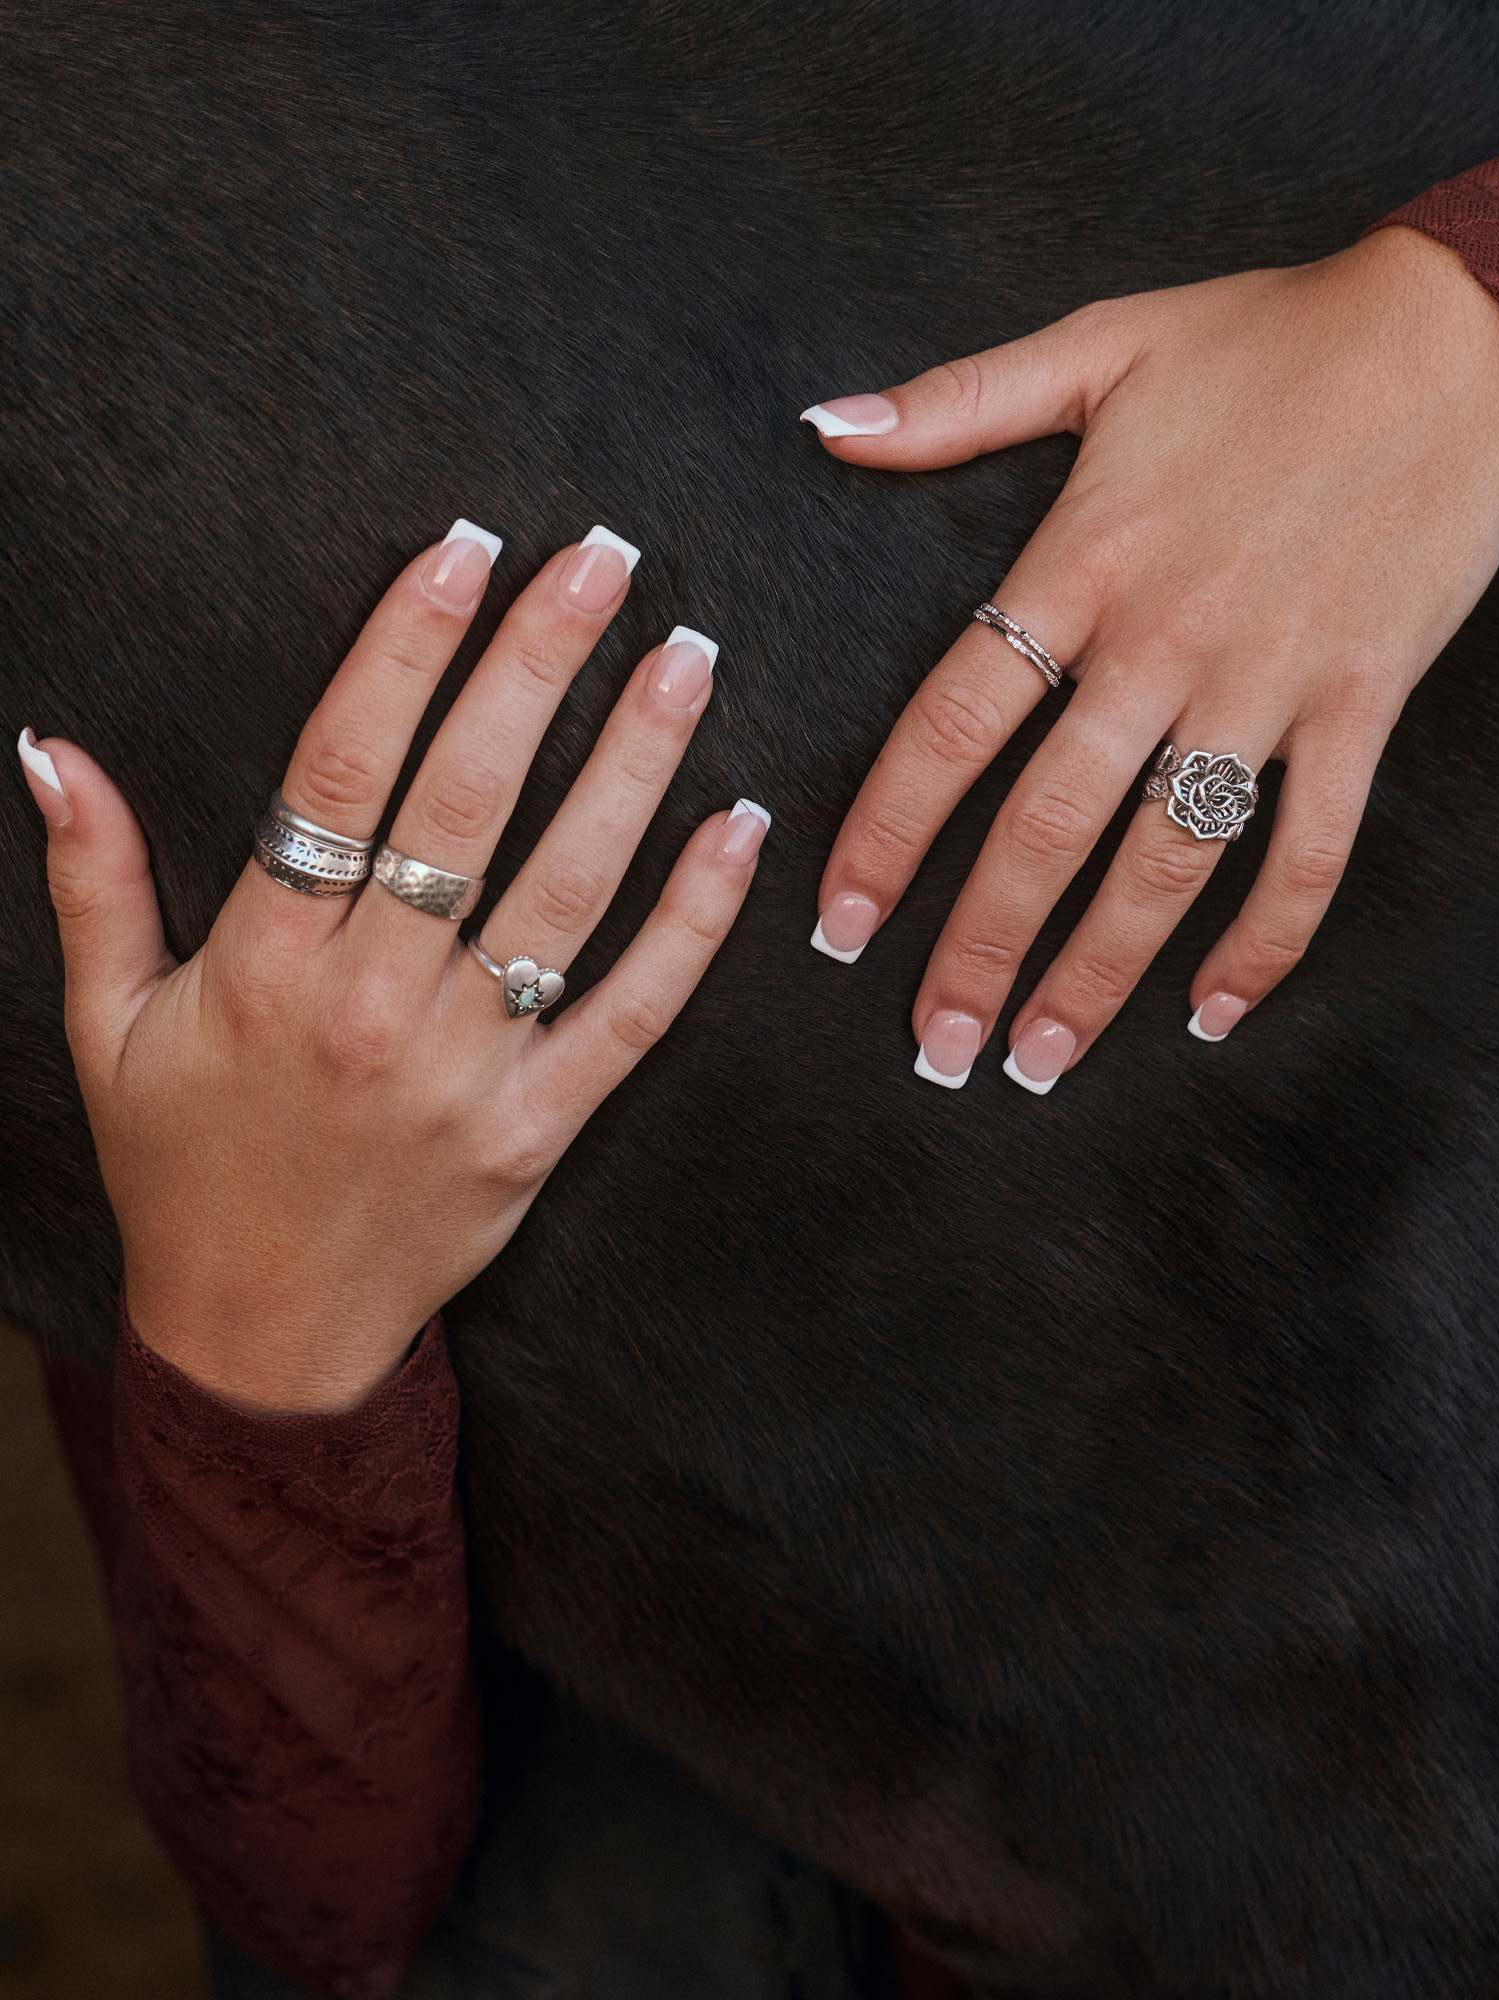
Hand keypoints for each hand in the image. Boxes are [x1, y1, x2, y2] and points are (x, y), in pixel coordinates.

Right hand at [19, 524, 765, 1408]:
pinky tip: (740, 828)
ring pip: (569, 887)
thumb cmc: (184, 1168)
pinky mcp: (542, 1126)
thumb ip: (94, 882)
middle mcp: (377, 1002)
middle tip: (604, 557)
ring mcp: (471, 1067)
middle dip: (540, 664)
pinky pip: (634, 1011)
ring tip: (687, 656)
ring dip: (634, 763)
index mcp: (269, 961)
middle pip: (470, 799)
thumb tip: (52, 749)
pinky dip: (694, 921)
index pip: (344, 766)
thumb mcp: (108, 1027)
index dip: (407, 646)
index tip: (464, 550)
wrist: (261, 1333)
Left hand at [803, 225, 1498, 1087]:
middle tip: (936, 1046)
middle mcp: (1164, 642)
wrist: (1454, 335)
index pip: (953, 724)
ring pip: (1166, 863)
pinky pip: (1309, 851)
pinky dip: (1267, 941)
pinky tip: (1215, 1013)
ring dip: (1099, 974)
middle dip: (980, 948)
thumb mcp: (1097, 343)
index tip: (843, 925)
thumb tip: (829, 427)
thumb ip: (955, 403)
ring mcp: (1267, 684)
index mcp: (1082, 562)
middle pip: (1047, 827)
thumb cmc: (1265, 339)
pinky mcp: (1361, 706)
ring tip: (1041, 1060)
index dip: (889, 834)